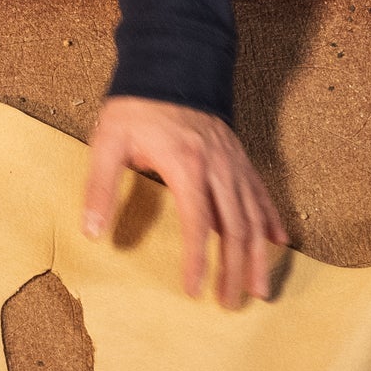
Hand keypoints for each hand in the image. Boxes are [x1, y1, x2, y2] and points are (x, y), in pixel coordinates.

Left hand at [83, 96, 288, 309]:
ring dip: (258, 255)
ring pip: (254, 216)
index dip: (198, 261)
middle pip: (235, 227)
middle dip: (237, 269)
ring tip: (261, 288)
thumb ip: (100, 187)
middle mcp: (219, 167)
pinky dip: (271, 219)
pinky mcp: (239, 157)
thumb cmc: (136, 106)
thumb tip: (91, 232)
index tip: (196, 292)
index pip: (198, 224)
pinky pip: (261, 193)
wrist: (170, 65)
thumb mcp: (108, 141)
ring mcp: (233, 162)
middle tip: (234, 305)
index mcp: (187, 165)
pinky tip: (279, 243)